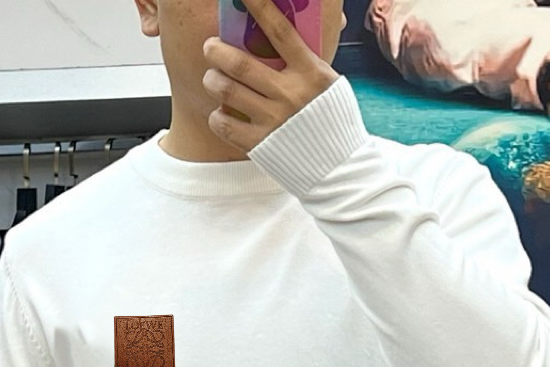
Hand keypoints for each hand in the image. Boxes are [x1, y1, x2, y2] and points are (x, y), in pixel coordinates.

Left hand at [202, 0, 339, 153]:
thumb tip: (284, 36)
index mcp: (310, 72)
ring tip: (212, 79)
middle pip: (239, 63)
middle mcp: (290, 94)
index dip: (259, 6)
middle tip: (211, 48)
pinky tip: (221, 113)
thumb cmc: (332, 123)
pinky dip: (216, 116)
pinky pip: (224, 123)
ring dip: (211, 80)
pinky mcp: (261, 145)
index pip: (280, 30)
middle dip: (216, 50)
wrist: (338, 168)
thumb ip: (305, 62)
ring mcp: (274, 121)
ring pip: (226, 90)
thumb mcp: (329, 84)